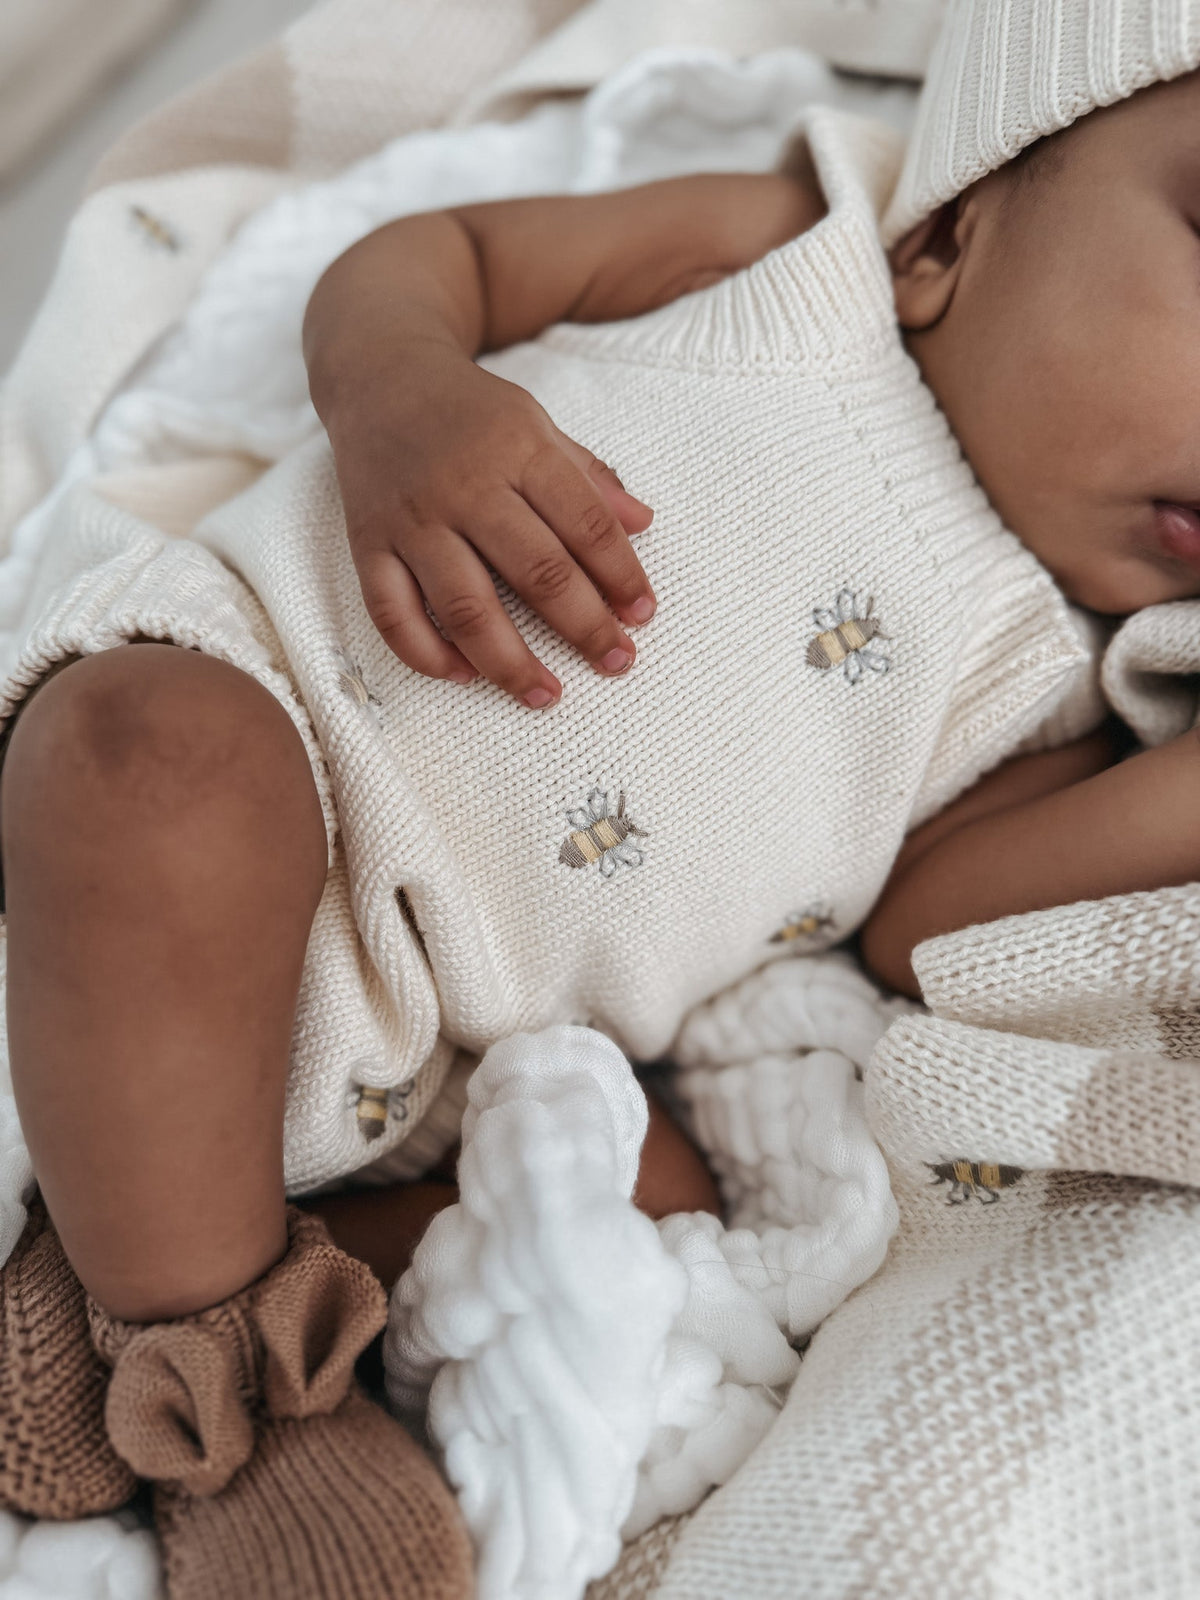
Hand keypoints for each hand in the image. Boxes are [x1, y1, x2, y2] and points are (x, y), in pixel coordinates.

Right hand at [324, 347, 654, 706]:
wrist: (377, 374)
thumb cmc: (470, 411)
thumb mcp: (537, 424)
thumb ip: (588, 478)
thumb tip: (644, 523)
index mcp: (517, 449)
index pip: (583, 524)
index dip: (621, 575)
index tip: (642, 615)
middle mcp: (464, 486)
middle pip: (535, 572)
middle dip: (583, 627)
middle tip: (617, 661)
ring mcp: (412, 519)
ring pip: (465, 607)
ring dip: (510, 662)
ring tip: (546, 695)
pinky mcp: (367, 544)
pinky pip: (392, 614)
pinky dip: (427, 654)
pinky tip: (465, 675)